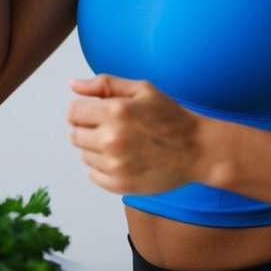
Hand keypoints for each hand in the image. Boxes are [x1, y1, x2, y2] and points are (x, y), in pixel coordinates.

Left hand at [68, 75, 202, 195]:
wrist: (198, 150)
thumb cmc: (171, 116)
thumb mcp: (142, 89)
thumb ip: (104, 84)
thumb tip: (72, 84)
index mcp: (115, 112)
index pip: (72, 112)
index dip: (84, 110)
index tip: (98, 112)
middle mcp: (111, 140)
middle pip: (75, 135)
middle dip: (89, 129)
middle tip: (113, 128)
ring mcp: (115, 166)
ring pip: (84, 155)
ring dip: (97, 149)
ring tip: (123, 143)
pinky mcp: (121, 185)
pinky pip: (93, 175)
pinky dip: (103, 167)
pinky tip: (124, 159)